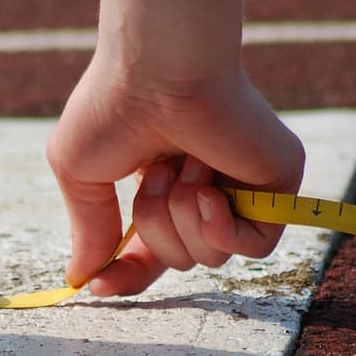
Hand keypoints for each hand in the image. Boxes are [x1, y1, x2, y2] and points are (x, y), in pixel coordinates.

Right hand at [46, 58, 304, 295]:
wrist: (161, 67)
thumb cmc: (113, 105)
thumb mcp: (80, 173)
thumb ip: (88, 229)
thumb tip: (80, 279)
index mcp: (159, 184)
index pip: (149, 251)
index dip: (125, 275)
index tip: (97, 287)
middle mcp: (203, 187)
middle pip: (179, 259)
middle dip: (154, 229)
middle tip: (153, 173)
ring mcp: (241, 188)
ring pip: (212, 257)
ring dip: (183, 219)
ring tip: (182, 167)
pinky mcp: (276, 186)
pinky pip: (255, 249)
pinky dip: (223, 229)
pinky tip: (209, 191)